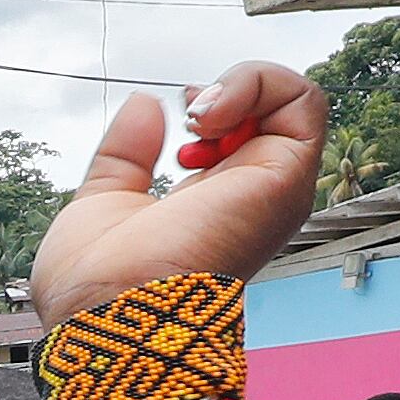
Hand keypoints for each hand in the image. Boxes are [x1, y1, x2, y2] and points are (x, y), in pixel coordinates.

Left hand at [30, 61, 323, 320]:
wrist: (112, 316)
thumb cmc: (95, 286)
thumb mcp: (102, 199)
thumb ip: (126, 154)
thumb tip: (148, 103)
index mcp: (210, 207)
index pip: (239, 138)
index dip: (211, 112)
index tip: (177, 124)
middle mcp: (250, 199)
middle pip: (270, 115)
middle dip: (227, 94)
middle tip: (189, 120)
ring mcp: (273, 190)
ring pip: (294, 100)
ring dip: (242, 84)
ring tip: (197, 118)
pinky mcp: (287, 179)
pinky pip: (303, 100)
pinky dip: (258, 83)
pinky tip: (208, 117)